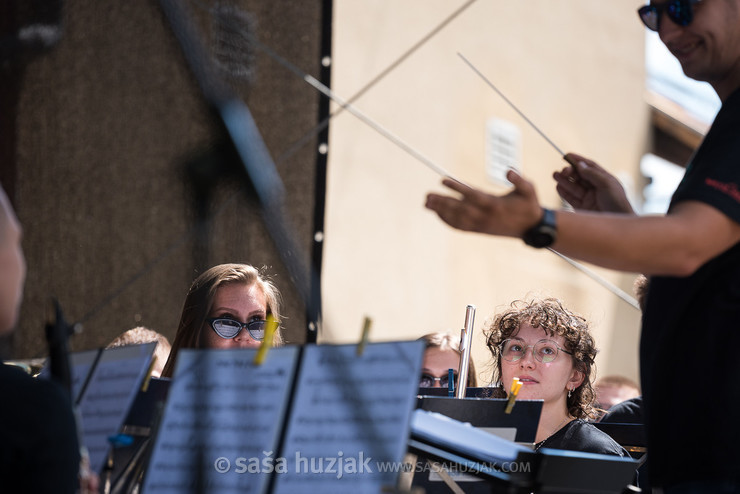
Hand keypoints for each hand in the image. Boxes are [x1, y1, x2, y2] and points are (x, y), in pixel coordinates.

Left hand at [425, 170, 542, 237]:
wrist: (531, 228)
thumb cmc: (529, 205)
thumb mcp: (529, 189)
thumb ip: (519, 179)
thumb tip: (508, 170)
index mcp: (494, 204)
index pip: (471, 195)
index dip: (456, 188)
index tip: (443, 180)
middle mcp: (485, 216)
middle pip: (459, 208)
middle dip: (442, 201)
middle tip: (427, 195)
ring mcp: (481, 225)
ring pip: (457, 218)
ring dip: (440, 211)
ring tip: (427, 202)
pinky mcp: (479, 230)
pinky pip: (460, 227)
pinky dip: (447, 221)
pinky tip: (437, 214)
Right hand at [555, 153, 633, 213]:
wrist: (617, 225)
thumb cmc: (617, 202)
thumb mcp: (606, 184)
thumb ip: (592, 174)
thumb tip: (580, 165)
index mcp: (604, 180)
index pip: (590, 167)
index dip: (579, 161)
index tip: (567, 155)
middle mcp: (596, 188)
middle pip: (580, 176)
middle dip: (570, 172)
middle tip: (562, 171)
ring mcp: (588, 198)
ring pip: (573, 186)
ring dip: (564, 181)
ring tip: (555, 175)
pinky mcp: (582, 208)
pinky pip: (571, 198)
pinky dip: (564, 192)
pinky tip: (558, 186)